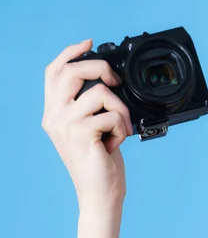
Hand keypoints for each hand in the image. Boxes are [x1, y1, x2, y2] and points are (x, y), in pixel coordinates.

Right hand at [42, 39, 133, 205]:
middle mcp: (54, 116)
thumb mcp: (91, 129)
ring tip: (120, 129)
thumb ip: (89, 106)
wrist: (99, 192)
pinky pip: (112, 115)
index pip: (54, 72)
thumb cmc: (100, 162)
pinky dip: (122, 128)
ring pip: (101, 93)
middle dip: (102, 69)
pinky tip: (116, 143)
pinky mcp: (82, 134)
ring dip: (121, 110)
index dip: (70, 53)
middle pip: (73, 71)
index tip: (89, 44)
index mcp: (54, 113)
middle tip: (116, 83)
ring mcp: (66, 125)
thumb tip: (105, 81)